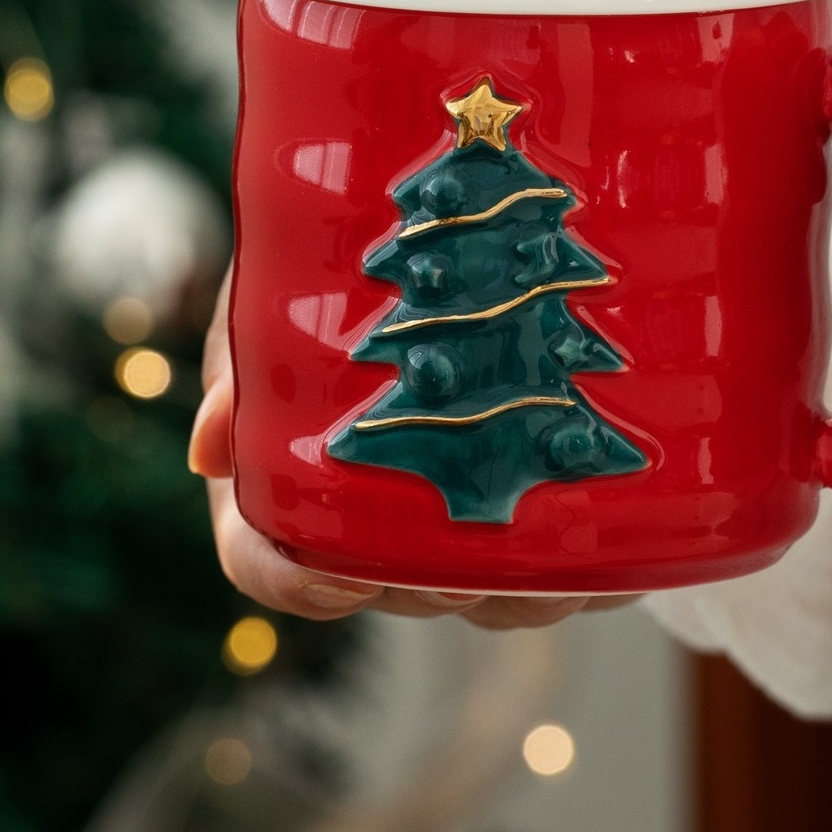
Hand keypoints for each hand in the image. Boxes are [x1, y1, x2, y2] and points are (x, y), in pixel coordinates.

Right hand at [188, 274, 636, 627]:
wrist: (453, 232)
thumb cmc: (343, 274)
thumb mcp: (281, 295)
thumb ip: (242, 356)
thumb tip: (209, 445)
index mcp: (294, 474)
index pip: (268, 560)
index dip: (294, 582)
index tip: (337, 581)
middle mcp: (377, 520)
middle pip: (392, 590)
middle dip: (430, 588)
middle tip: (468, 561)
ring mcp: (465, 528)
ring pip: (489, 598)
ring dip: (521, 590)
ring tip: (556, 554)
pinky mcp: (552, 521)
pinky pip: (576, 569)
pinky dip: (599, 568)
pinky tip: (622, 544)